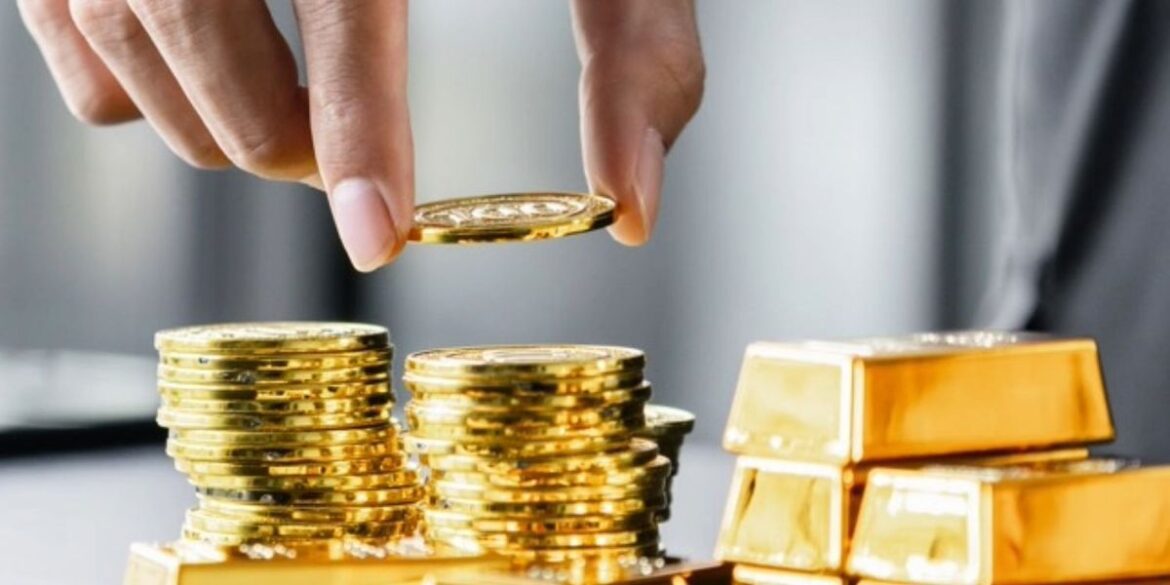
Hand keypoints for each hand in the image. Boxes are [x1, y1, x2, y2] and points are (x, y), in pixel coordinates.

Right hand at [18, 0, 703, 269]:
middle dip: (296, 153)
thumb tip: (629, 198)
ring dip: (223, 130)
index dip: (359, 135)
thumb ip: (627, 48)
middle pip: (228, 86)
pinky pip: (75, 58)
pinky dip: (141, 87)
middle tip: (340, 150)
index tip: (379, 232)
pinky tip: (203, 52)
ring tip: (283, 99)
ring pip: (140, 87)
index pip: (345, 9)